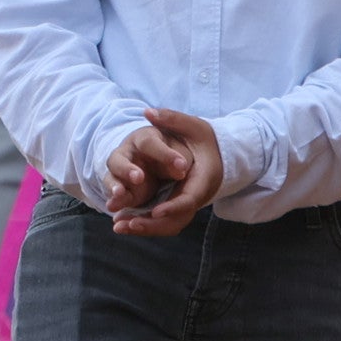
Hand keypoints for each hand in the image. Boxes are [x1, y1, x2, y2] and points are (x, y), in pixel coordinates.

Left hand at [106, 110, 223, 237]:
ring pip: (168, 224)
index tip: (155, 210)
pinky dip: (146, 224)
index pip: (188, 199)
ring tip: (120, 227)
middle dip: (153, 224)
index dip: (173, 207)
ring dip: (145, 228)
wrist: (219, 152)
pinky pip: (163, 221)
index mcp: (204, 179)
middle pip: (177, 218)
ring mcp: (187, 203)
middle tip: (130, 225)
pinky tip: (125, 224)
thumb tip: (148, 112)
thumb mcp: (192, 125)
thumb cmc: (205, 138)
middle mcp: (196, 196)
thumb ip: (172, 119)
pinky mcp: (177, 206)